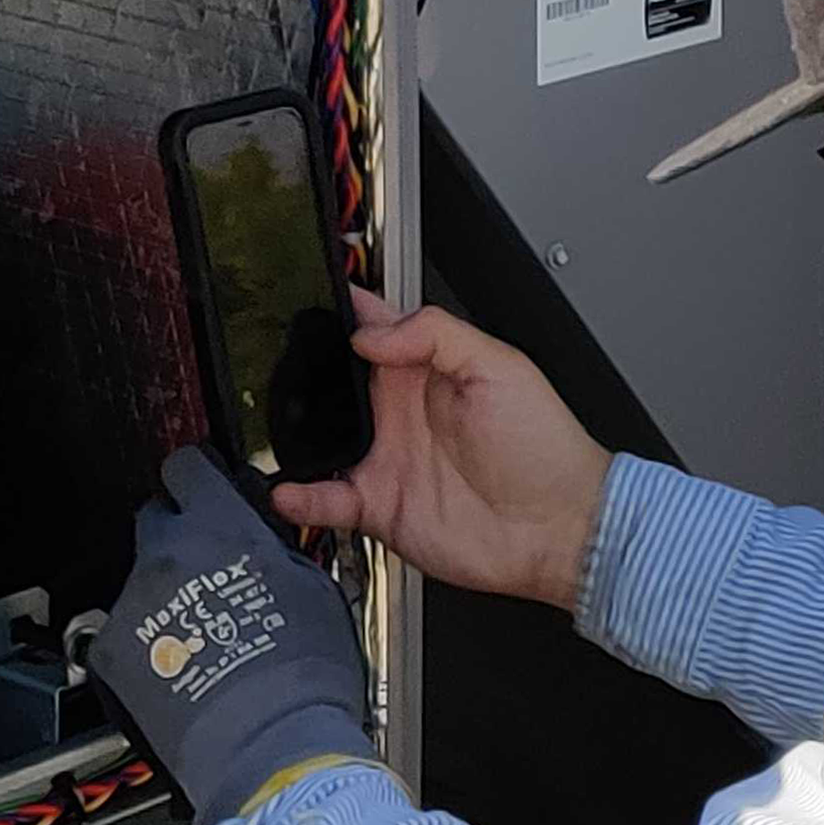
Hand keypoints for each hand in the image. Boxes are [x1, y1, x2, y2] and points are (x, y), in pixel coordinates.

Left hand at [79, 449, 374, 815]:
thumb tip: (258, 537)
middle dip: (180, 539)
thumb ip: (271, 547)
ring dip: (167, 598)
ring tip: (205, 641)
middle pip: (156, 521)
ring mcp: (133, 602)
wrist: (271, 746)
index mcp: (219, 528)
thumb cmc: (303, 674)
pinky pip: (127, 633)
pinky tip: (183, 670)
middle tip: (210, 573)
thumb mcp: (311, 586)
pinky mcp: (112, 650)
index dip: (196, 478)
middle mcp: (166, 555)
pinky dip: (149, 645)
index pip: (187, 468)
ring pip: (144, 583)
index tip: (202, 488)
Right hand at [267, 288, 612, 610]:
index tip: (304, 298)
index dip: (340, 313)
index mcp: (428, 371)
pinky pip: (328, 500)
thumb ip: (436, 336)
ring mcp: (388, 459)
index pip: (374, 329)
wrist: (560, 527)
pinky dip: (301, 497)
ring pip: (321, 440)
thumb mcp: (500, 367)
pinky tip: (286, 490)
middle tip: (268, 365)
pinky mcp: (381, 507)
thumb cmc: (545, 447)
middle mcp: (400, 413)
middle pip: (334, 383)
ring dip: (292, 436)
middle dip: (299, 373)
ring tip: (263, 428)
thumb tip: (372, 332)